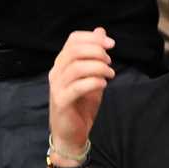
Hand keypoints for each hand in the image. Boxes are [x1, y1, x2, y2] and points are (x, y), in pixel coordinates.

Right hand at [48, 28, 115, 156]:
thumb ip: (95, 56)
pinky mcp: (61, 101)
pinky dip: (93, 82)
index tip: (111, 44)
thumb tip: (101, 32)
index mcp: (62, 63)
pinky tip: (103, 85)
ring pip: (76, 67)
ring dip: (98, 67)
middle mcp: (56, 72)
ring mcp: (57, 87)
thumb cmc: (81, 106)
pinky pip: (77, 87)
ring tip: (110, 74)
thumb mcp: (92, 77)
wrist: (71, 135)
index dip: (93, 38)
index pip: (73, 40)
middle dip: (97, 52)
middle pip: (74, 50)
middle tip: (110, 62)